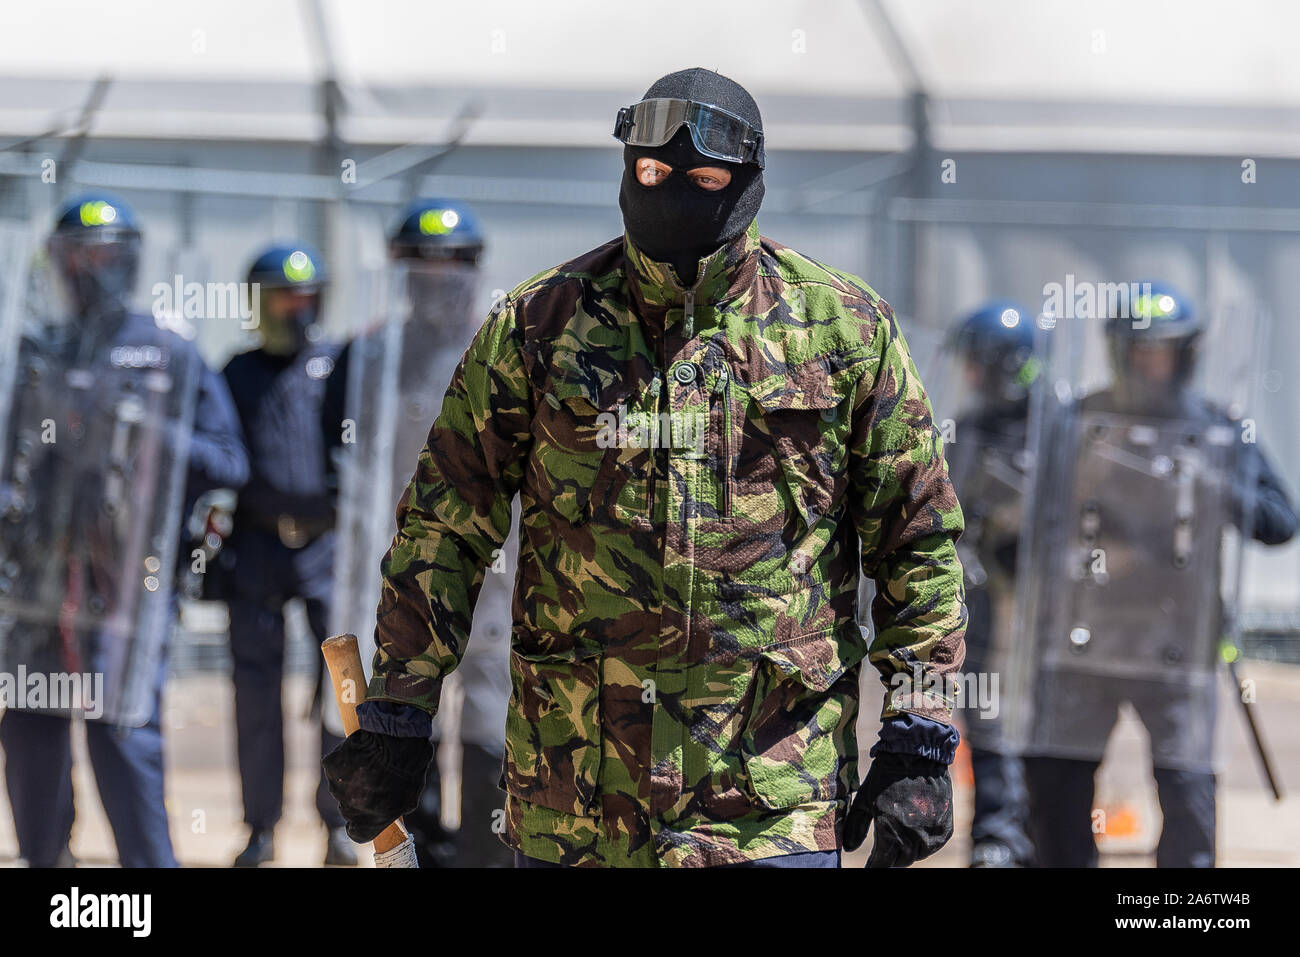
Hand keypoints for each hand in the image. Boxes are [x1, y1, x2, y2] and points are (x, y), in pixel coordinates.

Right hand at [322, 730, 432, 842]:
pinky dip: (344, 762)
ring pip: (340, 788)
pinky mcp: (331, 767)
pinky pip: (335, 769)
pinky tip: (360, 753)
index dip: (361, 825)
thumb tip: (386, 815)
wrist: (397, 734)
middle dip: (358, 798)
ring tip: (369, 763)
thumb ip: (393, 811)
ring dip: (351, 779)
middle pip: (349, 810)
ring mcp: (339, 787)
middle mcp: (353, 807)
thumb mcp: (410, 796)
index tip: (364, 816)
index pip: (359, 833)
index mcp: (374, 818)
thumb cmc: (409, 764)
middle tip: (372, 779)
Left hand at [843, 752, 953, 867]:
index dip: (874, 864)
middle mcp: (913, 838)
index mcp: (890, 833)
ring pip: (917, 855)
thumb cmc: (885, 777)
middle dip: (891, 856)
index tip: (871, 863)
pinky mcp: (945, 830)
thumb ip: (856, 827)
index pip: (881, 863)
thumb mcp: (864, 800)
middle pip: (900, 861)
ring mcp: (931, 835)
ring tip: (900, 835)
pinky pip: (932, 845)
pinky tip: (916, 830)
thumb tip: (848, 848)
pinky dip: (924, 843)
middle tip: (885, 846)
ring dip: (908, 850)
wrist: (917, 757)